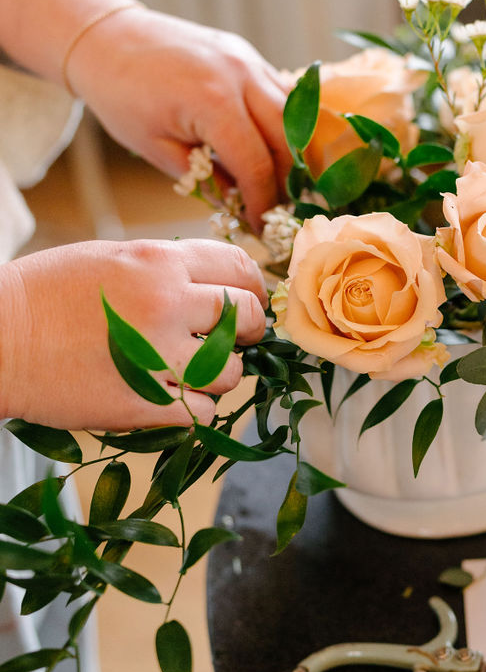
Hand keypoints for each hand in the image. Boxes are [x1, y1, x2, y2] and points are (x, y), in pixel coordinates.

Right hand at [0, 239, 267, 429]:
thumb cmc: (48, 295)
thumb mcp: (112, 258)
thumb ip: (168, 270)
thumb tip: (220, 287)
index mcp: (159, 262)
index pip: (240, 268)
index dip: (252, 287)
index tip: (248, 302)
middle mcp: (166, 304)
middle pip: (246, 318)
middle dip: (247, 331)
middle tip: (232, 341)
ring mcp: (157, 356)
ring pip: (230, 371)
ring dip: (220, 375)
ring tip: (192, 371)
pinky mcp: (144, 402)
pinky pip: (203, 412)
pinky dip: (197, 409)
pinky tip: (174, 397)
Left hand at [66, 8, 291, 225]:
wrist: (107, 38)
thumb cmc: (121, 95)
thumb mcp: (155, 148)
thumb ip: (203, 178)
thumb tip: (238, 201)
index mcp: (213, 102)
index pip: (255, 163)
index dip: (262, 201)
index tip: (261, 226)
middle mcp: (240, 75)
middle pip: (287, 138)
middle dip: (286, 178)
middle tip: (275, 206)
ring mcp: (247, 59)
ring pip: (291, 112)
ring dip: (290, 149)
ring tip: (278, 179)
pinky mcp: (246, 53)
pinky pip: (279, 91)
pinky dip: (282, 121)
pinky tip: (270, 144)